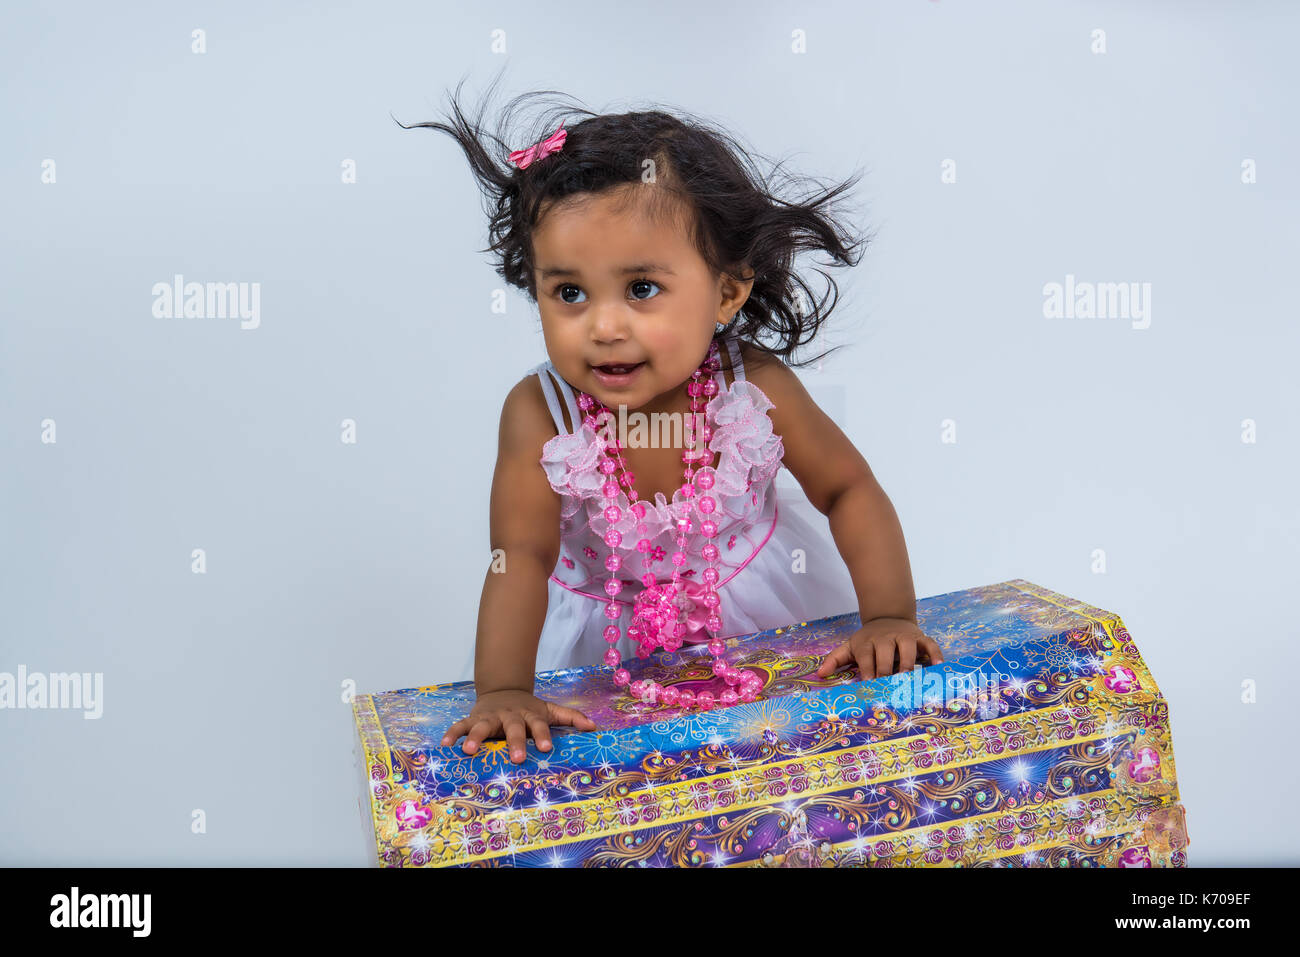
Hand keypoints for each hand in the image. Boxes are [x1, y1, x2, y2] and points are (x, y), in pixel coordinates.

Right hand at [440, 689, 597, 764]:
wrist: (503, 689)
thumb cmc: (529, 708)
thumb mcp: (550, 710)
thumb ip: (571, 717)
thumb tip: (594, 727)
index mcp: (529, 715)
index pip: (538, 725)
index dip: (542, 735)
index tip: (546, 748)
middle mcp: (510, 715)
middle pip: (512, 728)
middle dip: (514, 742)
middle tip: (516, 758)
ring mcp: (490, 716)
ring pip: (483, 726)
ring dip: (476, 737)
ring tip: (470, 750)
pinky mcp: (473, 718)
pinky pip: (461, 725)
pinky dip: (453, 733)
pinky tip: (446, 744)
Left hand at [815, 617, 943, 680]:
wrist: (888, 618)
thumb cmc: (868, 641)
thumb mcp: (850, 647)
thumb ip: (835, 659)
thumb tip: (820, 674)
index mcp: (867, 642)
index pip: (866, 656)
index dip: (867, 670)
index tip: (868, 685)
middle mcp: (886, 638)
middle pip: (885, 652)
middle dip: (886, 669)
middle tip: (889, 687)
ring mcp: (904, 636)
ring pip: (907, 646)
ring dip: (907, 663)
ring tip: (908, 680)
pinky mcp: (920, 637)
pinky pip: (930, 644)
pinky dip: (935, 654)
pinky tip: (937, 667)